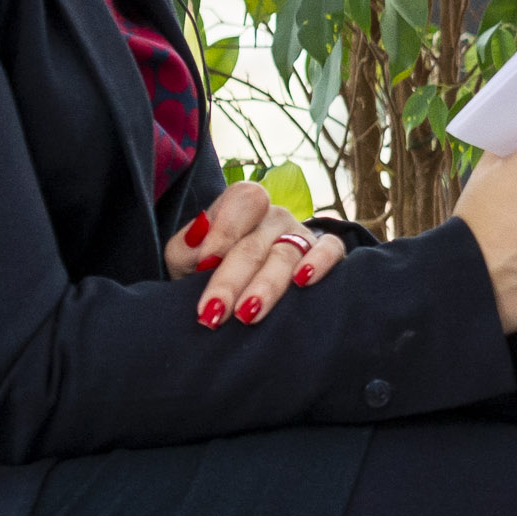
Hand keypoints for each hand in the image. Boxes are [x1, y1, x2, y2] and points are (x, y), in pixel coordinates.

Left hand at [167, 182, 330, 329]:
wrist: (239, 297)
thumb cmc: (207, 274)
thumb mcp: (185, 260)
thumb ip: (185, 249)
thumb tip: (201, 248)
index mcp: (241, 206)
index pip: (242, 200)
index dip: (225, 229)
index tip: (203, 264)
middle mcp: (273, 217)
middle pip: (255, 244)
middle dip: (231, 280)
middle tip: (213, 312)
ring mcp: (301, 234)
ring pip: (287, 255)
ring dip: (265, 286)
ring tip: (247, 315)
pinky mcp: (328, 253)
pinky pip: (331, 249)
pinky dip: (319, 262)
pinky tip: (304, 282)